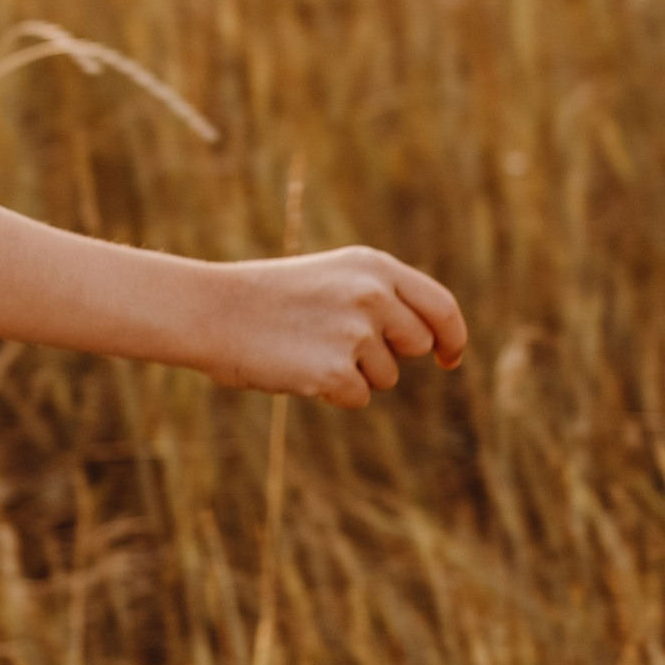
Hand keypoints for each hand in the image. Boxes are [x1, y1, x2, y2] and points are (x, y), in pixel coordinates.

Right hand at [201, 247, 466, 406]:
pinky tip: (297, 367)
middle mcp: (373, 295)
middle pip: (416, 345)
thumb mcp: (330, 278)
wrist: (211, 309)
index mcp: (373, 266)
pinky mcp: (336, 371)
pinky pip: (356, 397)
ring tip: (305, 347)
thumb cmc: (268, 297)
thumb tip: (425, 340)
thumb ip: (379, 298)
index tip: (450, 359)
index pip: (441, 307)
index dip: (452, 337)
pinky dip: (331, 392)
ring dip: (353, 373)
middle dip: (387, 354)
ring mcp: (356, 333)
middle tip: (338, 344)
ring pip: (385, 376)